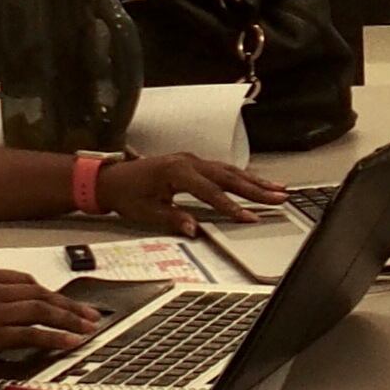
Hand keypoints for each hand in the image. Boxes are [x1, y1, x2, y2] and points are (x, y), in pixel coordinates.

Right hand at [0, 267, 106, 366]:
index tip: (61, 302)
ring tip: (88, 327)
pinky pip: (33, 333)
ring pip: (42, 310)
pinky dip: (56, 337)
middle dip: (67, 303)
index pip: (23, 280)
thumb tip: (1, 305)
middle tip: (89, 313)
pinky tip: (70, 342)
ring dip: (69, 319)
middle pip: (38, 292)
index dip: (46, 292)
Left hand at [95, 151, 288, 234]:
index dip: (232, 207)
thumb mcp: (146, 212)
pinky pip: (222, 169)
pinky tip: (256, 182)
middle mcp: (188, 162)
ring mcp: (192, 160)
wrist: (110, 178)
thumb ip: (173, 219)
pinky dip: (242, 176)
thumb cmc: (125, 194)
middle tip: (279, 198)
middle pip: (229, 177)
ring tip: (278, 189)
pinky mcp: (193, 163)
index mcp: (176, 173)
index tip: (250, 217)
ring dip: (255, 181)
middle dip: (257, 189)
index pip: (211, 192)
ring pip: (230, 170)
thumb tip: (195, 229)